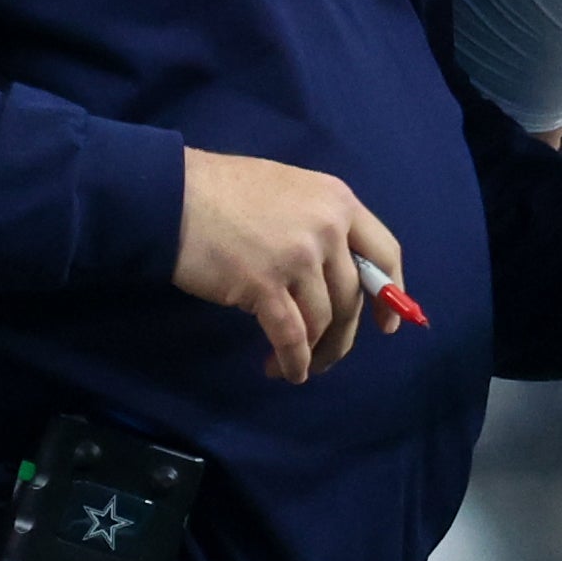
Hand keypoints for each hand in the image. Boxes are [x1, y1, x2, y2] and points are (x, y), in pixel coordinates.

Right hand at [173, 150, 407, 382]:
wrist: (171, 195)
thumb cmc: (223, 190)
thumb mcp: (288, 191)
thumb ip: (319, 225)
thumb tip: (337, 273)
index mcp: (337, 200)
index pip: (384, 252)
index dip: (390, 294)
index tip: (386, 325)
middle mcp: (327, 228)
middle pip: (351, 296)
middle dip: (342, 336)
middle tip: (327, 356)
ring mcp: (298, 257)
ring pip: (323, 321)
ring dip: (312, 351)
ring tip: (291, 364)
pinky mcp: (265, 286)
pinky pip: (292, 336)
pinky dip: (293, 360)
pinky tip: (284, 370)